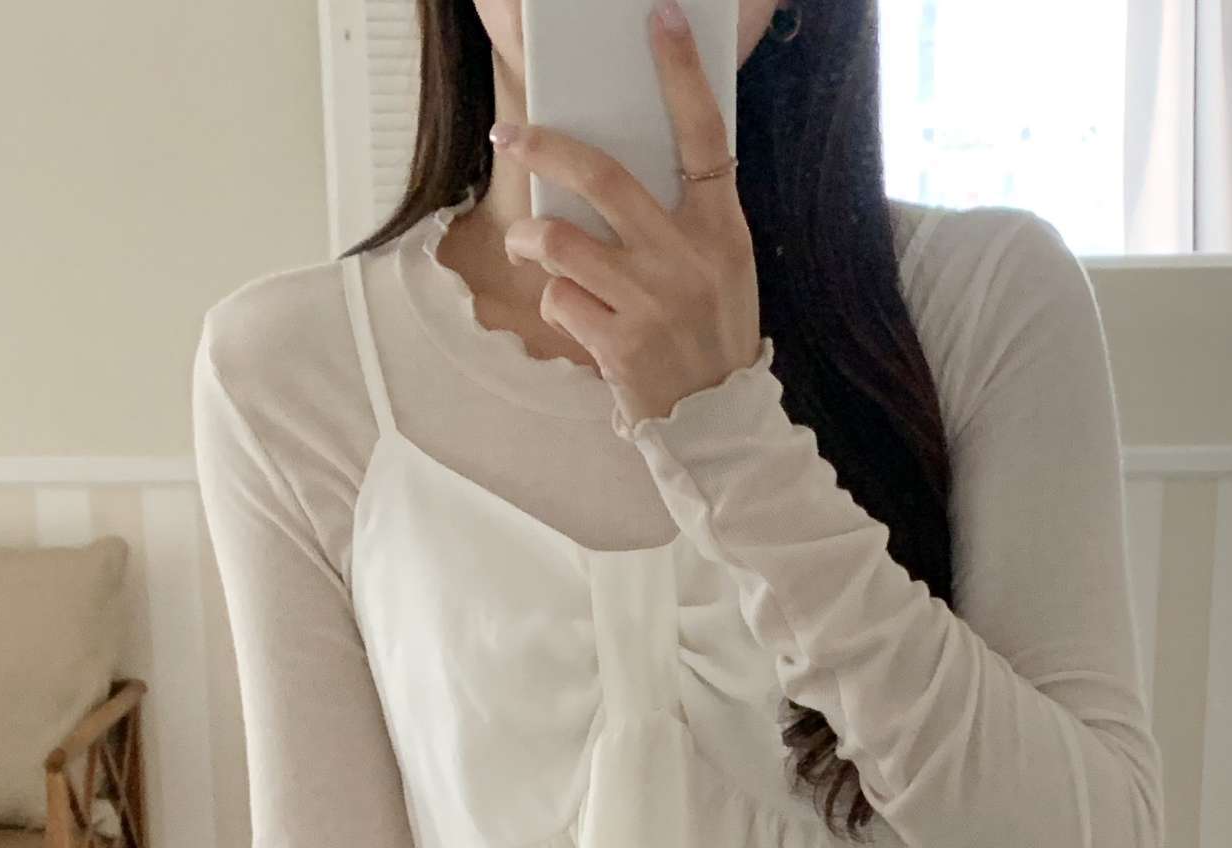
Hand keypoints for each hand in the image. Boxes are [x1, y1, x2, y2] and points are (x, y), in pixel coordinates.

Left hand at [498, 1, 761, 428]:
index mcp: (722, 229)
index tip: (661, 20)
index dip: (682, 75)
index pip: (705, 135)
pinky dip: (555, 303)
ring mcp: (652, 302)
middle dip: (543, 148)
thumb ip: (683, 220)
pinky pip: (560, 302)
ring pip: (561, 242)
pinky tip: (573, 314)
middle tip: (509, 135)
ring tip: (526, 245)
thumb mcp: (722, 269)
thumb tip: (607, 175)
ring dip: (529, 240)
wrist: (717, 424)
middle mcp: (688, 258)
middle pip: (603, 177)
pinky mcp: (620, 344)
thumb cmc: (711, 335)